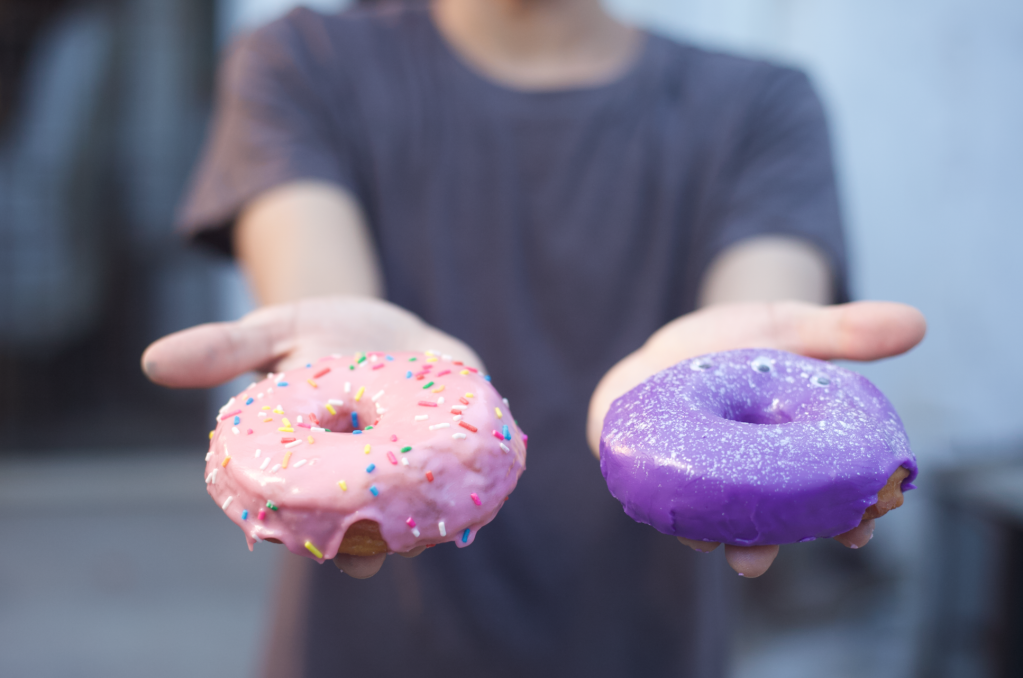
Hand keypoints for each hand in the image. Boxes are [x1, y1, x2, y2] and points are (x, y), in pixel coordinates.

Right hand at [142, 295, 483, 576]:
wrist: (378, 322)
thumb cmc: (317, 336)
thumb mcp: (271, 334)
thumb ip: (222, 352)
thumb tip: (151, 363)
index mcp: (326, 473)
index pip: (321, 522)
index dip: (326, 540)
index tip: (331, 548)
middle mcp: (376, 480)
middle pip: (380, 527)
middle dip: (383, 540)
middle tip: (391, 545)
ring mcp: (423, 462)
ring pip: (434, 505)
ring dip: (441, 512)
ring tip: (448, 511)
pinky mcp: (465, 434)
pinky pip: (480, 459)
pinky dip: (485, 466)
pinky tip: (492, 468)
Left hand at [587, 300, 926, 577]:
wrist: (673, 344)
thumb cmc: (742, 343)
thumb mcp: (791, 329)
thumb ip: (844, 331)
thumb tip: (916, 323)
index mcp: (788, 463)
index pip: (825, 502)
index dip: (845, 522)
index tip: (856, 533)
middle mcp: (744, 483)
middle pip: (760, 526)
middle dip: (761, 548)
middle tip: (755, 561)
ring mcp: (695, 481)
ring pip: (705, 520)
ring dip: (705, 536)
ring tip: (704, 544)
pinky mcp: (649, 468)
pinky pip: (654, 490)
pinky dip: (658, 500)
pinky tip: (662, 509)